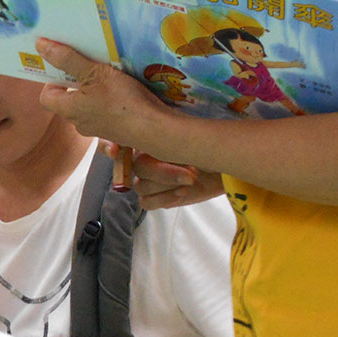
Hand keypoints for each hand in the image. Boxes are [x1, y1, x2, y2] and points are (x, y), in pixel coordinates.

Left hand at [36, 38, 171, 149]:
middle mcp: (78, 123)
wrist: (151, 128)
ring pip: (86, 108)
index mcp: (69, 110)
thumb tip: (42, 47)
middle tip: (89, 68)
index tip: (65, 70)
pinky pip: (103, 115)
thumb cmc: (122, 100)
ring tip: (109, 79)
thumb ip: (68, 60)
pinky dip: (107, 104)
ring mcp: (95, 130)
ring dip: (93, 93)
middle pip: (67, 102)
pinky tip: (122, 95)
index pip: (46, 97)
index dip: (51, 82)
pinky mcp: (112, 132)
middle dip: (75, 84)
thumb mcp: (95, 72)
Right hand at [99, 141, 223, 209]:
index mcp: (144, 138)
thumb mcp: (192, 133)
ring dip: (168, 183)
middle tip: (190, 173)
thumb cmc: (211, 144)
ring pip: (141, 186)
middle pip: (135, 167)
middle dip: (162, 171)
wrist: (229, 164)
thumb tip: (149, 136)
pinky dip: (165, 198)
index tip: (115, 150)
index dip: (108, 147)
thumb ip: (167, 133)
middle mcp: (141, 159)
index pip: (112, 142)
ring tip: (191, 179)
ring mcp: (147, 179)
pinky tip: (184, 192)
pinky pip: (147, 202)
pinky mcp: (155, 197)